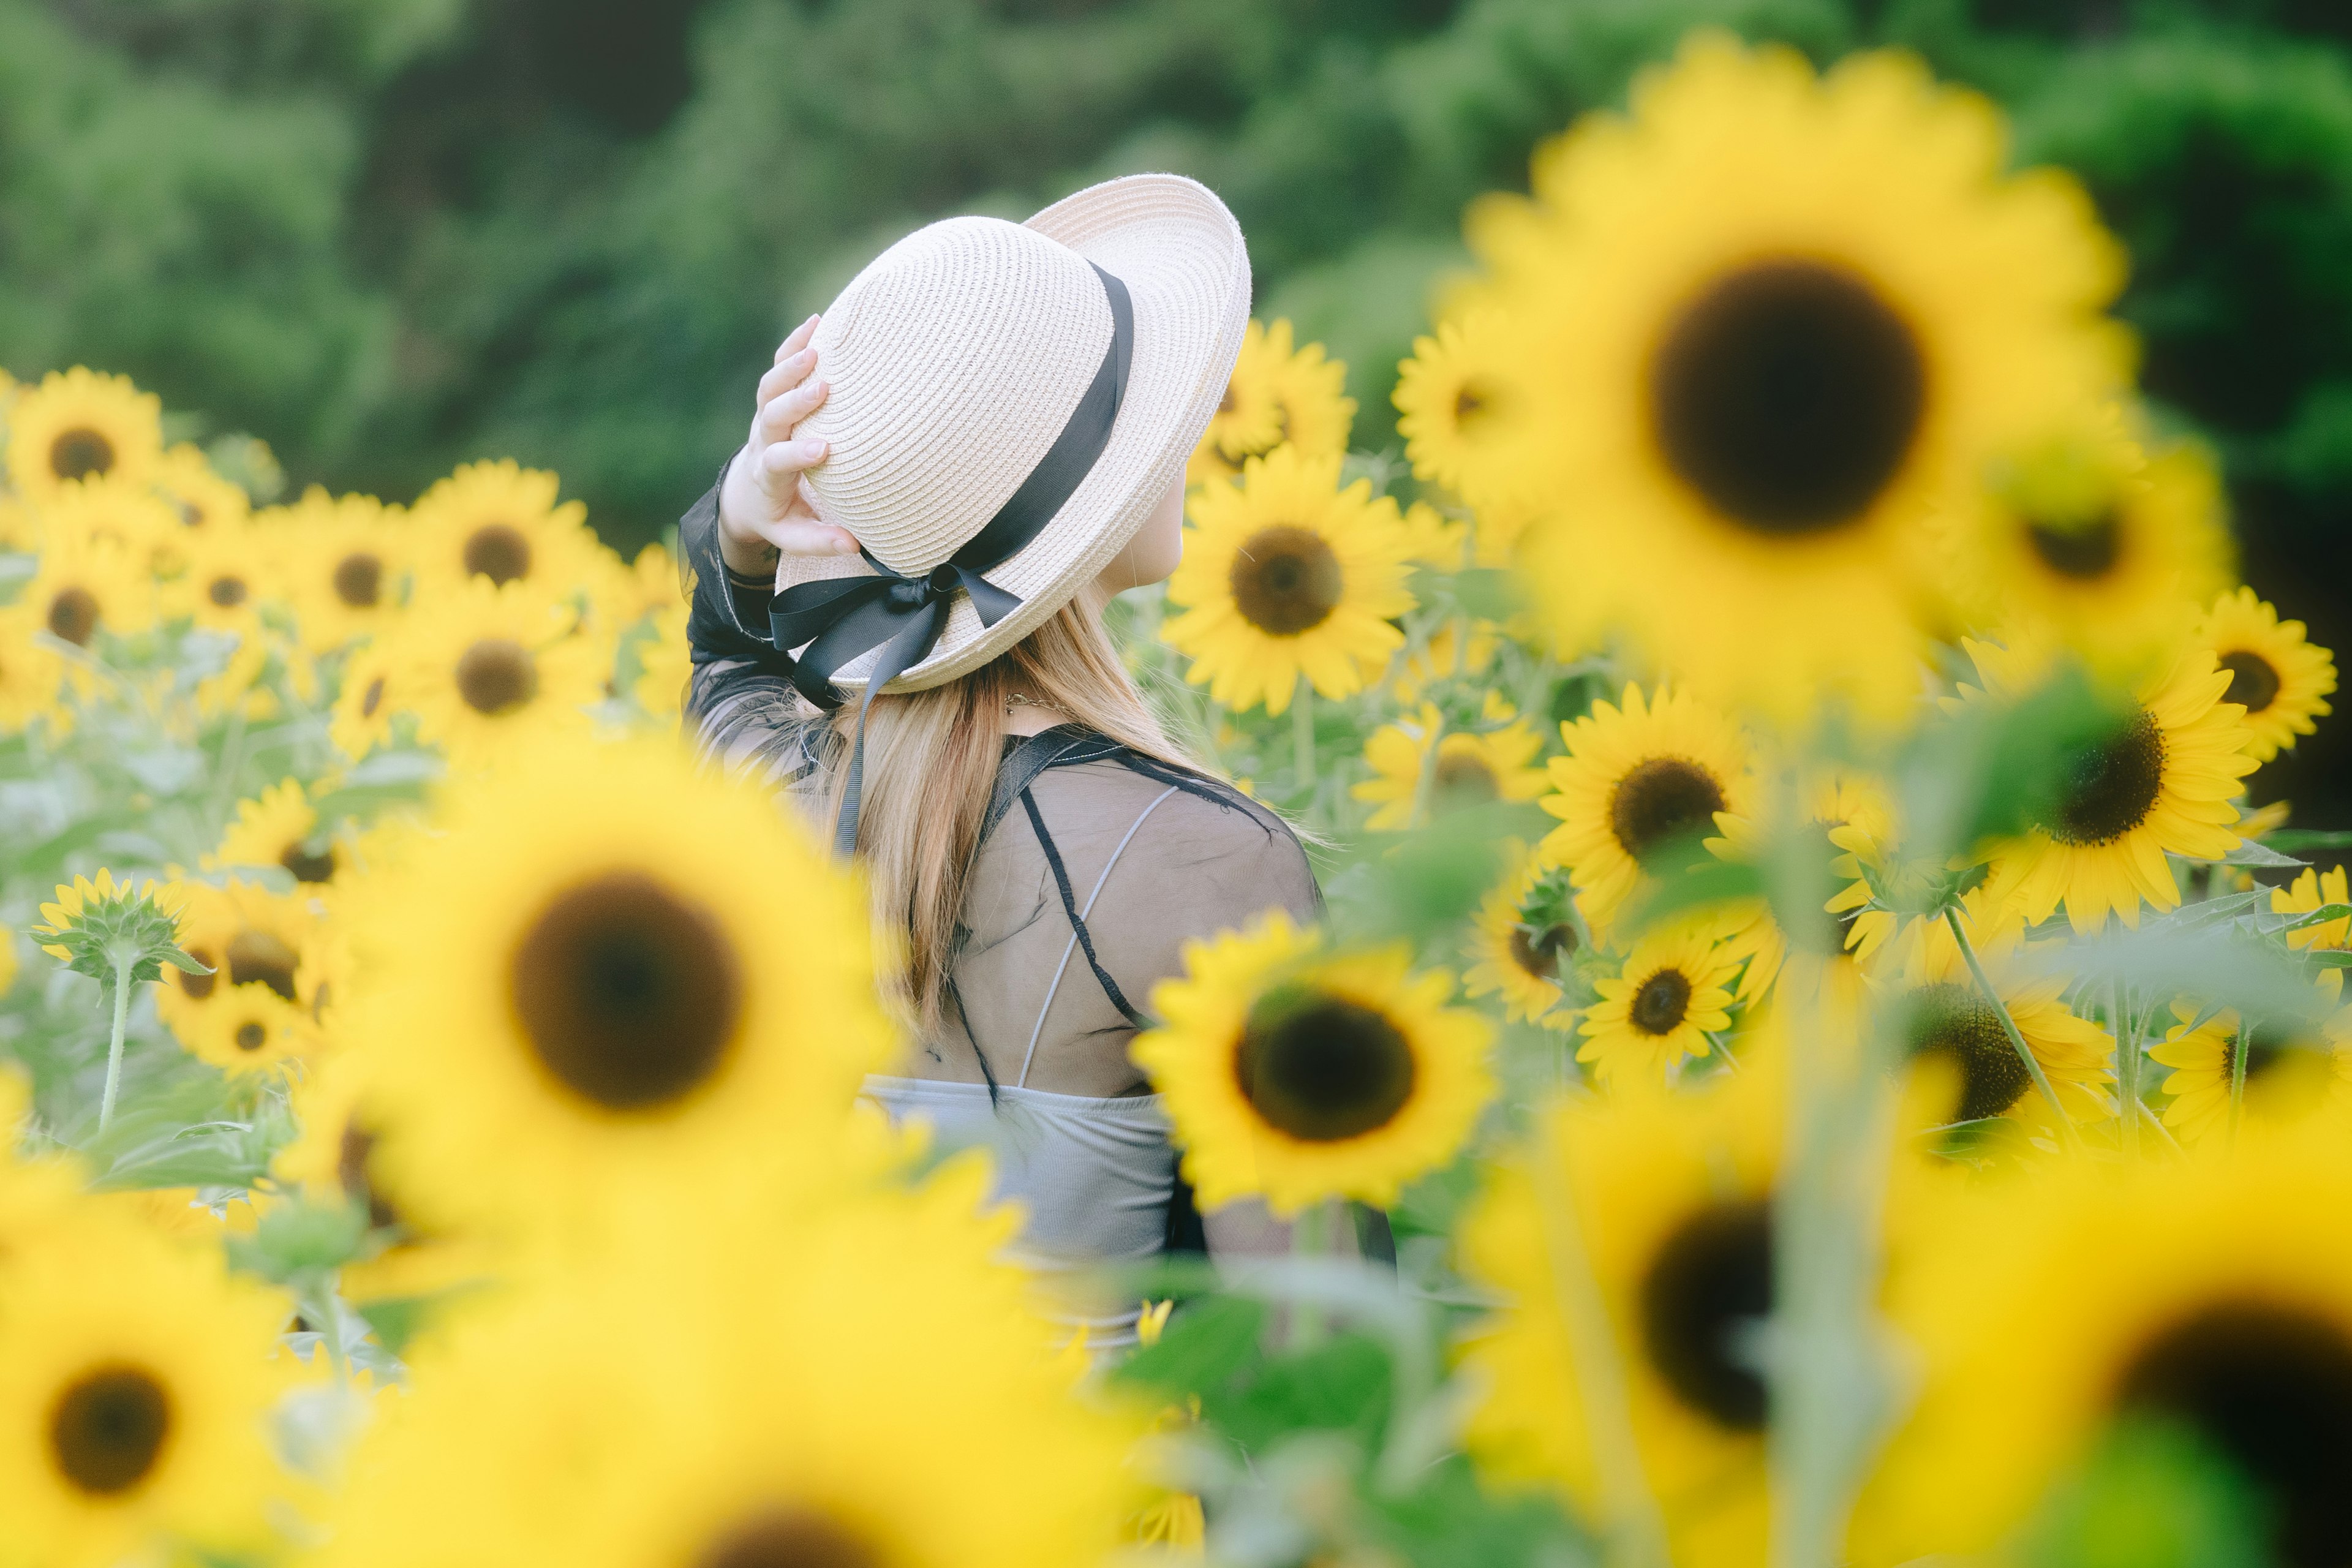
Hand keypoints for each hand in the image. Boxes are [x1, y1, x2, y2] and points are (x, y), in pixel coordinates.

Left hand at [716, 314, 859, 577]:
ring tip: (817, 347)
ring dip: (791, 364)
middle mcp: (762, 441)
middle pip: (770, 415)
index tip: (823, 449)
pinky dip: (794, 344)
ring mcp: (764, 417)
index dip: (796, 455)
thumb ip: (819, 540)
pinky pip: (778, 367)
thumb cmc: (777, 515)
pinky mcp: (772, 400)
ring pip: (769, 386)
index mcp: (766, 476)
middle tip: (821, 387)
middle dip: (793, 401)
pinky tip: (816, 323)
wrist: (747, 493)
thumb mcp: (791, 536)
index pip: (776, 462)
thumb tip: (853, 545)